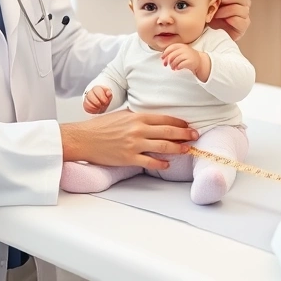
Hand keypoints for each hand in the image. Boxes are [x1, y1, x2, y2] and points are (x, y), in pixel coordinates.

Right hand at [60, 110, 198, 170]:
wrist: (84, 138)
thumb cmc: (101, 126)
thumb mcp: (122, 116)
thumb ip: (138, 118)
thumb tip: (153, 120)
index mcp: (138, 117)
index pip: (165, 119)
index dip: (179, 123)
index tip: (188, 126)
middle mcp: (138, 130)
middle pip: (168, 132)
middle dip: (185, 135)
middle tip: (195, 136)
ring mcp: (134, 144)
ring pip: (163, 147)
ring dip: (178, 148)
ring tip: (187, 150)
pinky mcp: (128, 158)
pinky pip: (149, 161)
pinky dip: (160, 163)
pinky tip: (167, 164)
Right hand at [83, 86, 111, 113]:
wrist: (101, 102)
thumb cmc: (104, 97)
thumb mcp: (108, 95)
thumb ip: (109, 94)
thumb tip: (109, 93)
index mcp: (96, 88)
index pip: (97, 90)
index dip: (102, 97)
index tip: (106, 101)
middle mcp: (90, 92)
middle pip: (90, 95)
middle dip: (97, 102)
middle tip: (102, 105)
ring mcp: (87, 98)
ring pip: (87, 102)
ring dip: (95, 106)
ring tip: (100, 107)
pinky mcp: (85, 104)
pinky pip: (86, 107)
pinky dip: (92, 110)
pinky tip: (96, 109)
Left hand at [161, 43, 207, 77]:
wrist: (199, 60)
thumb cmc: (187, 56)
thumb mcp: (180, 51)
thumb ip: (172, 52)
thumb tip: (163, 57)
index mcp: (181, 46)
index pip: (170, 48)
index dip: (165, 53)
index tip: (162, 58)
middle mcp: (184, 49)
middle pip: (172, 55)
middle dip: (167, 61)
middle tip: (165, 65)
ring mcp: (188, 55)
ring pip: (176, 60)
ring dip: (172, 65)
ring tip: (172, 68)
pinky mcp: (190, 61)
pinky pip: (181, 64)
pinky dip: (177, 67)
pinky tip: (177, 68)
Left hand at [210, 0, 250, 40]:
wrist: (208, 29)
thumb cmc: (212, 7)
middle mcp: (244, 2)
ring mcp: (244, 15)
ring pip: (240, 8)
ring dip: (226, 9)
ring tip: (216, 12)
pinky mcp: (242, 27)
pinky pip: (240, 21)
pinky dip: (230, 19)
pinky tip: (220, 20)